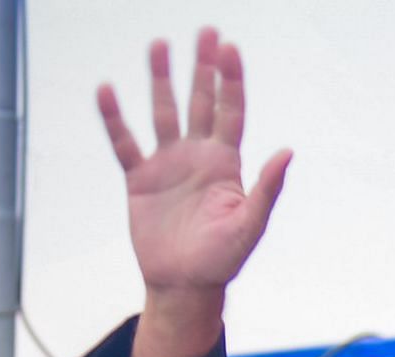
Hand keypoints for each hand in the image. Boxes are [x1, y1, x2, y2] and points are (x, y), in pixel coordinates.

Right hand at [96, 29, 290, 356]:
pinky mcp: (139, 179)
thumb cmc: (222, 261)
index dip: (231, 81)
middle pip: (200, 102)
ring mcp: (168, 165)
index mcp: (226, 165)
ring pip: (163, 113)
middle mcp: (197, 157)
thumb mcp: (249, 225)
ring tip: (159, 45)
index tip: (229, 48)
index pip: (231, 112)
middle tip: (206, 32)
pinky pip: (124, 142)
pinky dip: (114, 118)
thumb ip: (267, 189)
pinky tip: (106, 90)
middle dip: (203, 68)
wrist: (184, 286)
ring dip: (161, 80)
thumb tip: (287, 152)